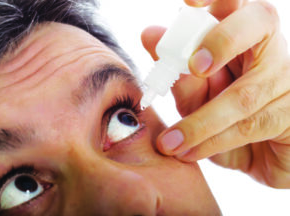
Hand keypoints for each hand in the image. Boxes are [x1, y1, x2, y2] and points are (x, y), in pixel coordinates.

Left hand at [141, 0, 289, 187]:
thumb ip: (178, 72)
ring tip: (169, 143)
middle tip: (195, 65)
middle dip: (222, 41)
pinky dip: (213, 141)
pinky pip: (250, 126)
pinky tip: (188, 151)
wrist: (260, 156)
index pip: (233, 2)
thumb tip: (150, 34)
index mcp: (239, 35)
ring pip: (244, 93)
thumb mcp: (197, 98)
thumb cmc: (224, 120)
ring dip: (200, 121)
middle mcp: (268, 49)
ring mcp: (288, 78)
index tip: (190, 2)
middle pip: (258, 20)